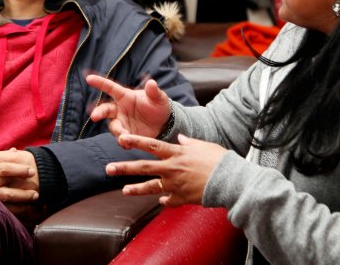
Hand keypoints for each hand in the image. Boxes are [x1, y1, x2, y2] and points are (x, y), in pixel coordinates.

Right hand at [87, 74, 171, 137]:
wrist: (165, 124)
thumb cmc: (159, 106)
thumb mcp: (159, 98)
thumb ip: (153, 91)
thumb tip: (152, 82)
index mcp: (125, 96)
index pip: (110, 88)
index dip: (100, 82)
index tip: (89, 78)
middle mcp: (120, 109)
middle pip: (105, 109)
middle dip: (98, 112)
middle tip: (94, 116)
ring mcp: (122, 122)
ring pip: (113, 126)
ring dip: (117, 131)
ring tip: (124, 137)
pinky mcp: (127, 134)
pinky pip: (121, 139)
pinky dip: (123, 142)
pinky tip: (127, 144)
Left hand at [105, 134, 226, 206]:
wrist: (230, 182)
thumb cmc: (220, 160)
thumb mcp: (205, 145)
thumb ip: (190, 142)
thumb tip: (181, 139)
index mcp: (177, 153)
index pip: (151, 145)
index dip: (135, 141)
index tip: (121, 138)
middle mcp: (172, 169)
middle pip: (144, 168)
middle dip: (124, 168)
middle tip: (109, 169)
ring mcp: (175, 185)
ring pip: (151, 187)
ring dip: (136, 189)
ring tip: (124, 190)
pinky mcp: (182, 199)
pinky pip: (169, 201)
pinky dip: (165, 200)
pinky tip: (162, 200)